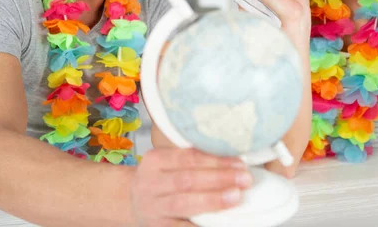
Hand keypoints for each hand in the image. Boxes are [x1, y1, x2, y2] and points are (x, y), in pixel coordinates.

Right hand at [130, 148, 251, 226]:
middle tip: (244, 179)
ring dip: (212, 200)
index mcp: (154, 160)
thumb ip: (192, 160)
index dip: (215, 160)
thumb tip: (233, 162)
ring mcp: (153, 208)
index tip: (239, 163)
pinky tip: (219, 222)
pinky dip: (200, 225)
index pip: (188, 157)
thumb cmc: (160, 180)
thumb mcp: (167, 163)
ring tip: (235, 197)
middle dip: (219, 178)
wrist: (133, 202)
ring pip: (184, 203)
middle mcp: (149, 183)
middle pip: (187, 180)